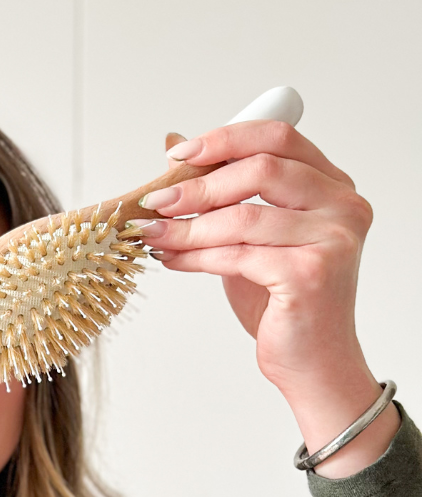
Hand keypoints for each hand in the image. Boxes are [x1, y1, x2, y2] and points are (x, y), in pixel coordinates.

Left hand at [134, 121, 397, 476]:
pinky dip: (194, 257)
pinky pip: (237, 255)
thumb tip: (174, 150)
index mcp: (332, 186)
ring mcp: (332, 239)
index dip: (224, 139)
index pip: (278, 137)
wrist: (311, 360)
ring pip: (243, 216)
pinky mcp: (311, 275)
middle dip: (197, 185)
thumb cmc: (282, 298)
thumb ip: (226, 194)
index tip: (178, 155)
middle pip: (261, 169)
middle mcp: (343, 205)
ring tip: (153, 235)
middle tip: (155, 202)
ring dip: (187, 226)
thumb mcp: (252, 235)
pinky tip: (171, 259)